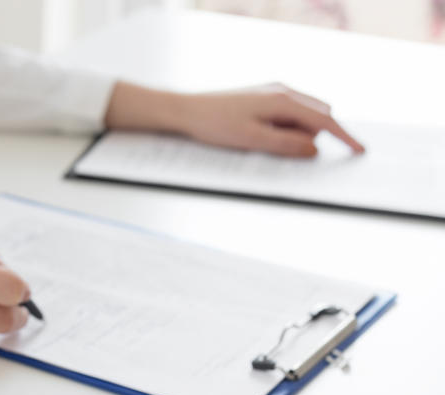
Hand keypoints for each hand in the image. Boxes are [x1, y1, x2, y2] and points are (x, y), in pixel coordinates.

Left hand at [178, 83, 363, 156]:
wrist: (187, 111)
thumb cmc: (215, 125)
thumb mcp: (252, 140)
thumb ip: (285, 146)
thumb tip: (315, 150)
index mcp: (282, 99)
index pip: (324, 119)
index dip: (344, 136)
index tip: (360, 150)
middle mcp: (282, 91)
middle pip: (318, 115)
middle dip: (312, 136)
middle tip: (278, 149)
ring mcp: (274, 93)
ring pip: (304, 116)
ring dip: (296, 133)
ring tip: (260, 141)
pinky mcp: (265, 99)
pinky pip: (289, 114)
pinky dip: (286, 128)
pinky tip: (261, 136)